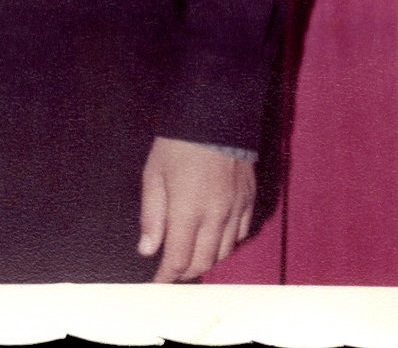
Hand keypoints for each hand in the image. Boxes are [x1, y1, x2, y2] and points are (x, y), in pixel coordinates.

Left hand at [137, 136, 254, 281]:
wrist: (215, 113)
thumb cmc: (178, 142)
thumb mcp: (154, 174)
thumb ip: (152, 215)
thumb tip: (147, 249)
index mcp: (189, 210)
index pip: (179, 259)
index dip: (166, 276)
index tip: (157, 284)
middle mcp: (216, 215)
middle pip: (203, 262)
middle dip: (185, 272)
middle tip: (171, 271)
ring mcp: (236, 209)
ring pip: (224, 252)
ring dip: (206, 260)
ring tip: (190, 256)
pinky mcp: (249, 200)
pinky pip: (241, 235)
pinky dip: (226, 243)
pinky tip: (214, 238)